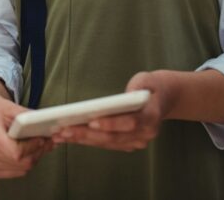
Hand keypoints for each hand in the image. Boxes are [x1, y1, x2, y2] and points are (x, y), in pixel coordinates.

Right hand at [0, 76, 54, 177]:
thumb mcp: (12, 107)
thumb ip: (30, 118)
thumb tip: (50, 128)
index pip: (16, 152)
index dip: (33, 147)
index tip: (42, 139)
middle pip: (20, 162)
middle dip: (37, 152)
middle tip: (46, 142)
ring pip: (21, 169)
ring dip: (33, 158)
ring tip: (36, 146)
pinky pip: (15, 173)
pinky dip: (24, 164)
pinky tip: (25, 153)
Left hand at [51, 71, 175, 152]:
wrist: (162, 98)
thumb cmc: (149, 86)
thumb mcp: (147, 79)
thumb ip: (139, 86)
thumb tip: (128, 96)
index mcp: (152, 117)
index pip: (131, 123)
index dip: (111, 123)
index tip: (92, 122)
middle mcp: (146, 133)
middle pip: (114, 136)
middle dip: (88, 134)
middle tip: (65, 130)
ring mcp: (137, 141)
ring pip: (107, 142)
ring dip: (83, 140)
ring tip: (61, 135)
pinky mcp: (127, 144)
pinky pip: (105, 144)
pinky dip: (87, 141)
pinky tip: (70, 137)